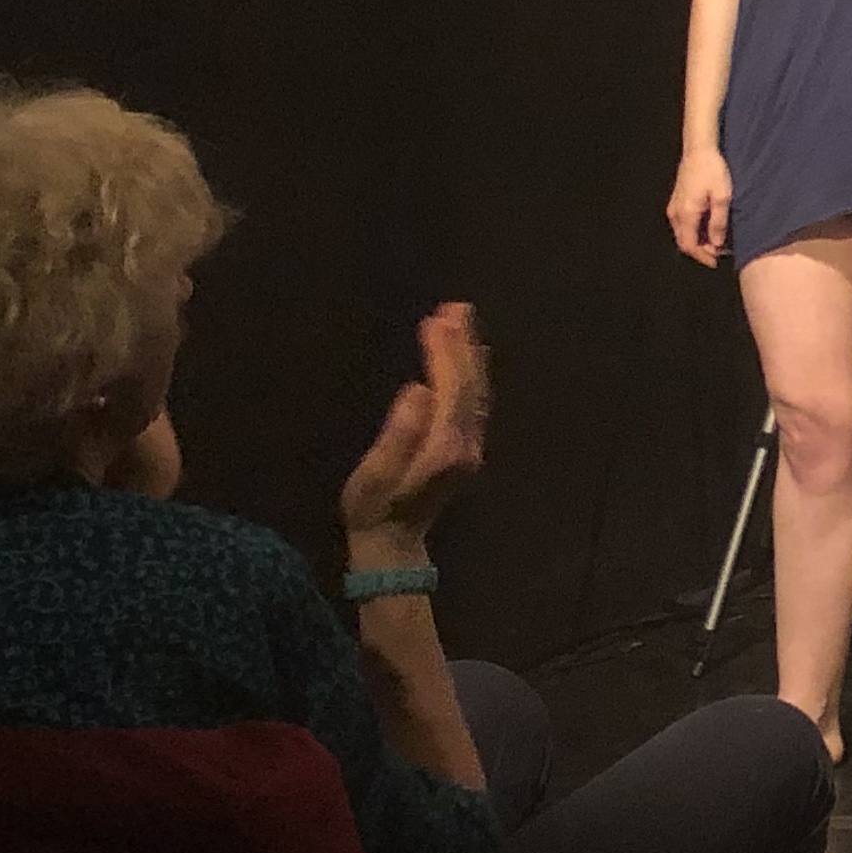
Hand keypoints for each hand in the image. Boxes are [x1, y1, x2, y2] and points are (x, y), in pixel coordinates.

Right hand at [340, 303, 491, 551]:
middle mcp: (467, 443)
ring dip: (470, 355)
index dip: (446, 353)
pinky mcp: (466, 449)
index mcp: (446, 445)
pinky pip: (475, 401)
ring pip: (477, 391)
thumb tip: (419, 390)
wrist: (394, 545)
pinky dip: (471, 374)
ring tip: (461, 320)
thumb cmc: (374, 509)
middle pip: (470, 385)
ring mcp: (470, 446)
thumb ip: (398, 434)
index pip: (451, 389)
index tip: (436, 320)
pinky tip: (467, 358)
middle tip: (456, 307)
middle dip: (463, 345)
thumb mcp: (375, 475)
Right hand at [667, 148, 733, 266]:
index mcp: (686, 214)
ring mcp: (674, 207)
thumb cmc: (713, 171)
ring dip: (698, 241)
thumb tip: (716, 244)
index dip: (702, 257)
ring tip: (717, 243)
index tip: (716, 262)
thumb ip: (719, 222)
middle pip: (684, 242)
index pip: (690, 245)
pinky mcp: (676, 202)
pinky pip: (683, 224)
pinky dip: (695, 231)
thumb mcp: (722, 197)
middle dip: (701, 251)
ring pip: (683, 233)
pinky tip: (709, 229)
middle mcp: (675, 214)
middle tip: (720, 254)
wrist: (699, 150)